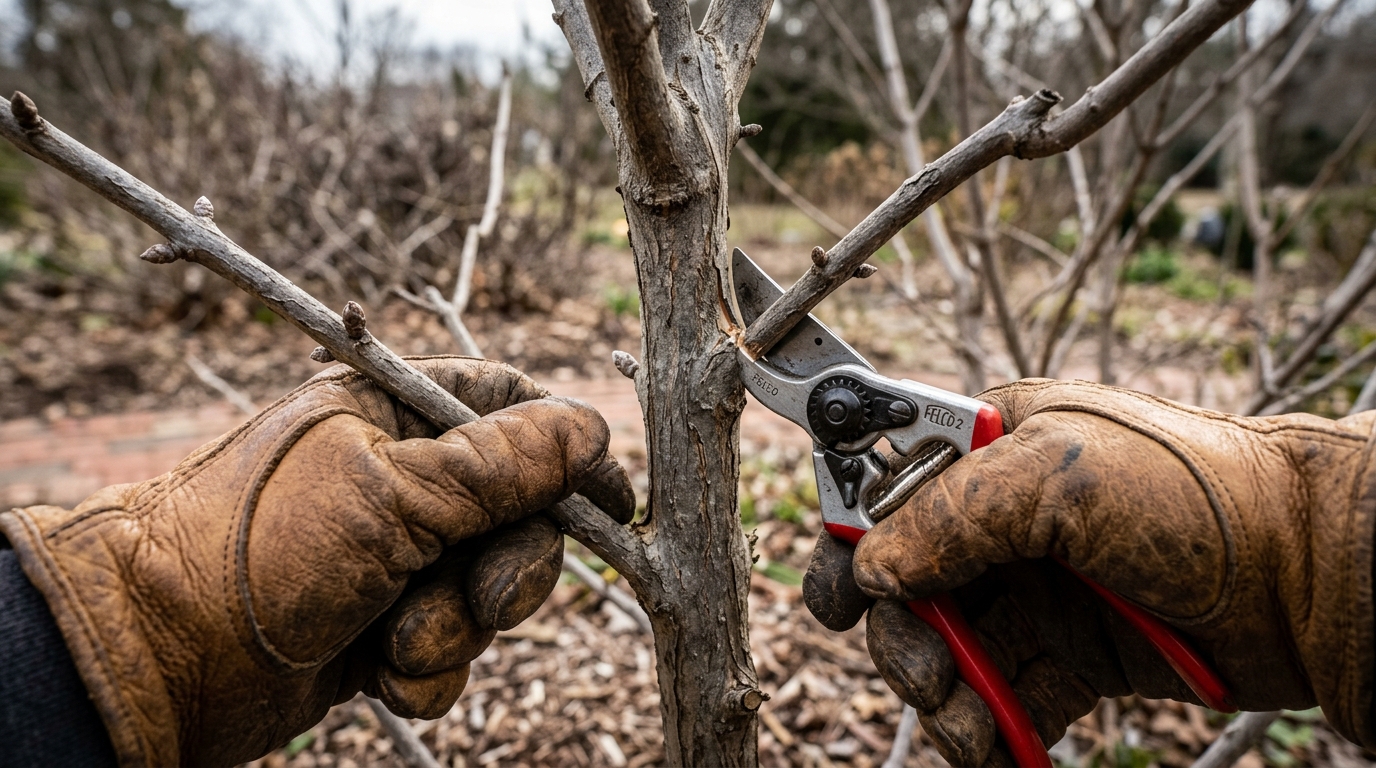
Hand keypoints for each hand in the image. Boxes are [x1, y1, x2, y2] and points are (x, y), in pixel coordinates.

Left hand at [0, 356, 634, 766]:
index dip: (566, 453)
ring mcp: (389, 556)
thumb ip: (502, 465)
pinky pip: (449, 648)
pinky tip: (382, 676)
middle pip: (516, 513)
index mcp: (391, 411)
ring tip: (401, 643)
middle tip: (484, 600)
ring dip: (457, 628)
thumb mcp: (391, 493)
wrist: (154, 658)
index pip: (509, 407)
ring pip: (485, 590)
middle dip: (508, 570)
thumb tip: (591, 428)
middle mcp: (396, 478)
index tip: (610, 500)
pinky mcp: (380, 625)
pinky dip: (428, 670)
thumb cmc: (257, 549)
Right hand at [804, 378, 1375, 765]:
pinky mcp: (1074, 652)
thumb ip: (950, 513)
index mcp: (992, 445)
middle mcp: (1005, 517)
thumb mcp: (1060, 475)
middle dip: (901, 634)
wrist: (1308, 573)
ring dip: (942, 694)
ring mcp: (1039, 587)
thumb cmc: (1195, 493)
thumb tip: (871, 565)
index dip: (854, 537)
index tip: (843, 594)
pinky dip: (988, 729)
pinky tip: (994, 750)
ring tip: (966, 729)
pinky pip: (1004, 696)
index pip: (887, 484)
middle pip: (907, 581)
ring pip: (951, 647)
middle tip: (924, 675)